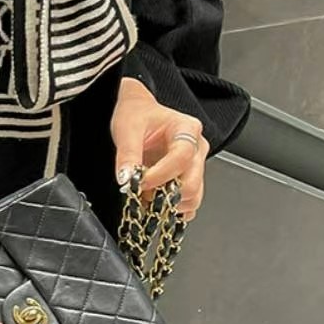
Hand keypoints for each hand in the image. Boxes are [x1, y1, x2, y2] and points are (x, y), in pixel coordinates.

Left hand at [113, 78, 208, 220]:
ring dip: (169, 204)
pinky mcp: (189, 180)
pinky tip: (154, 203)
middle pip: (193, 182)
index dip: (161, 174)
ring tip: (146, 196)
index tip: (140, 181)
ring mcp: (196, 166)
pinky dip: (172, 210)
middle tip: (142, 192)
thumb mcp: (127, 129)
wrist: (139, 113)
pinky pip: (189, 204)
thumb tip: (127, 179)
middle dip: (166, 194)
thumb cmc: (137, 115)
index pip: (182, 157)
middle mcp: (197, 148)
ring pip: (194, 196)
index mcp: (187, 129)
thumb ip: (127, 154)